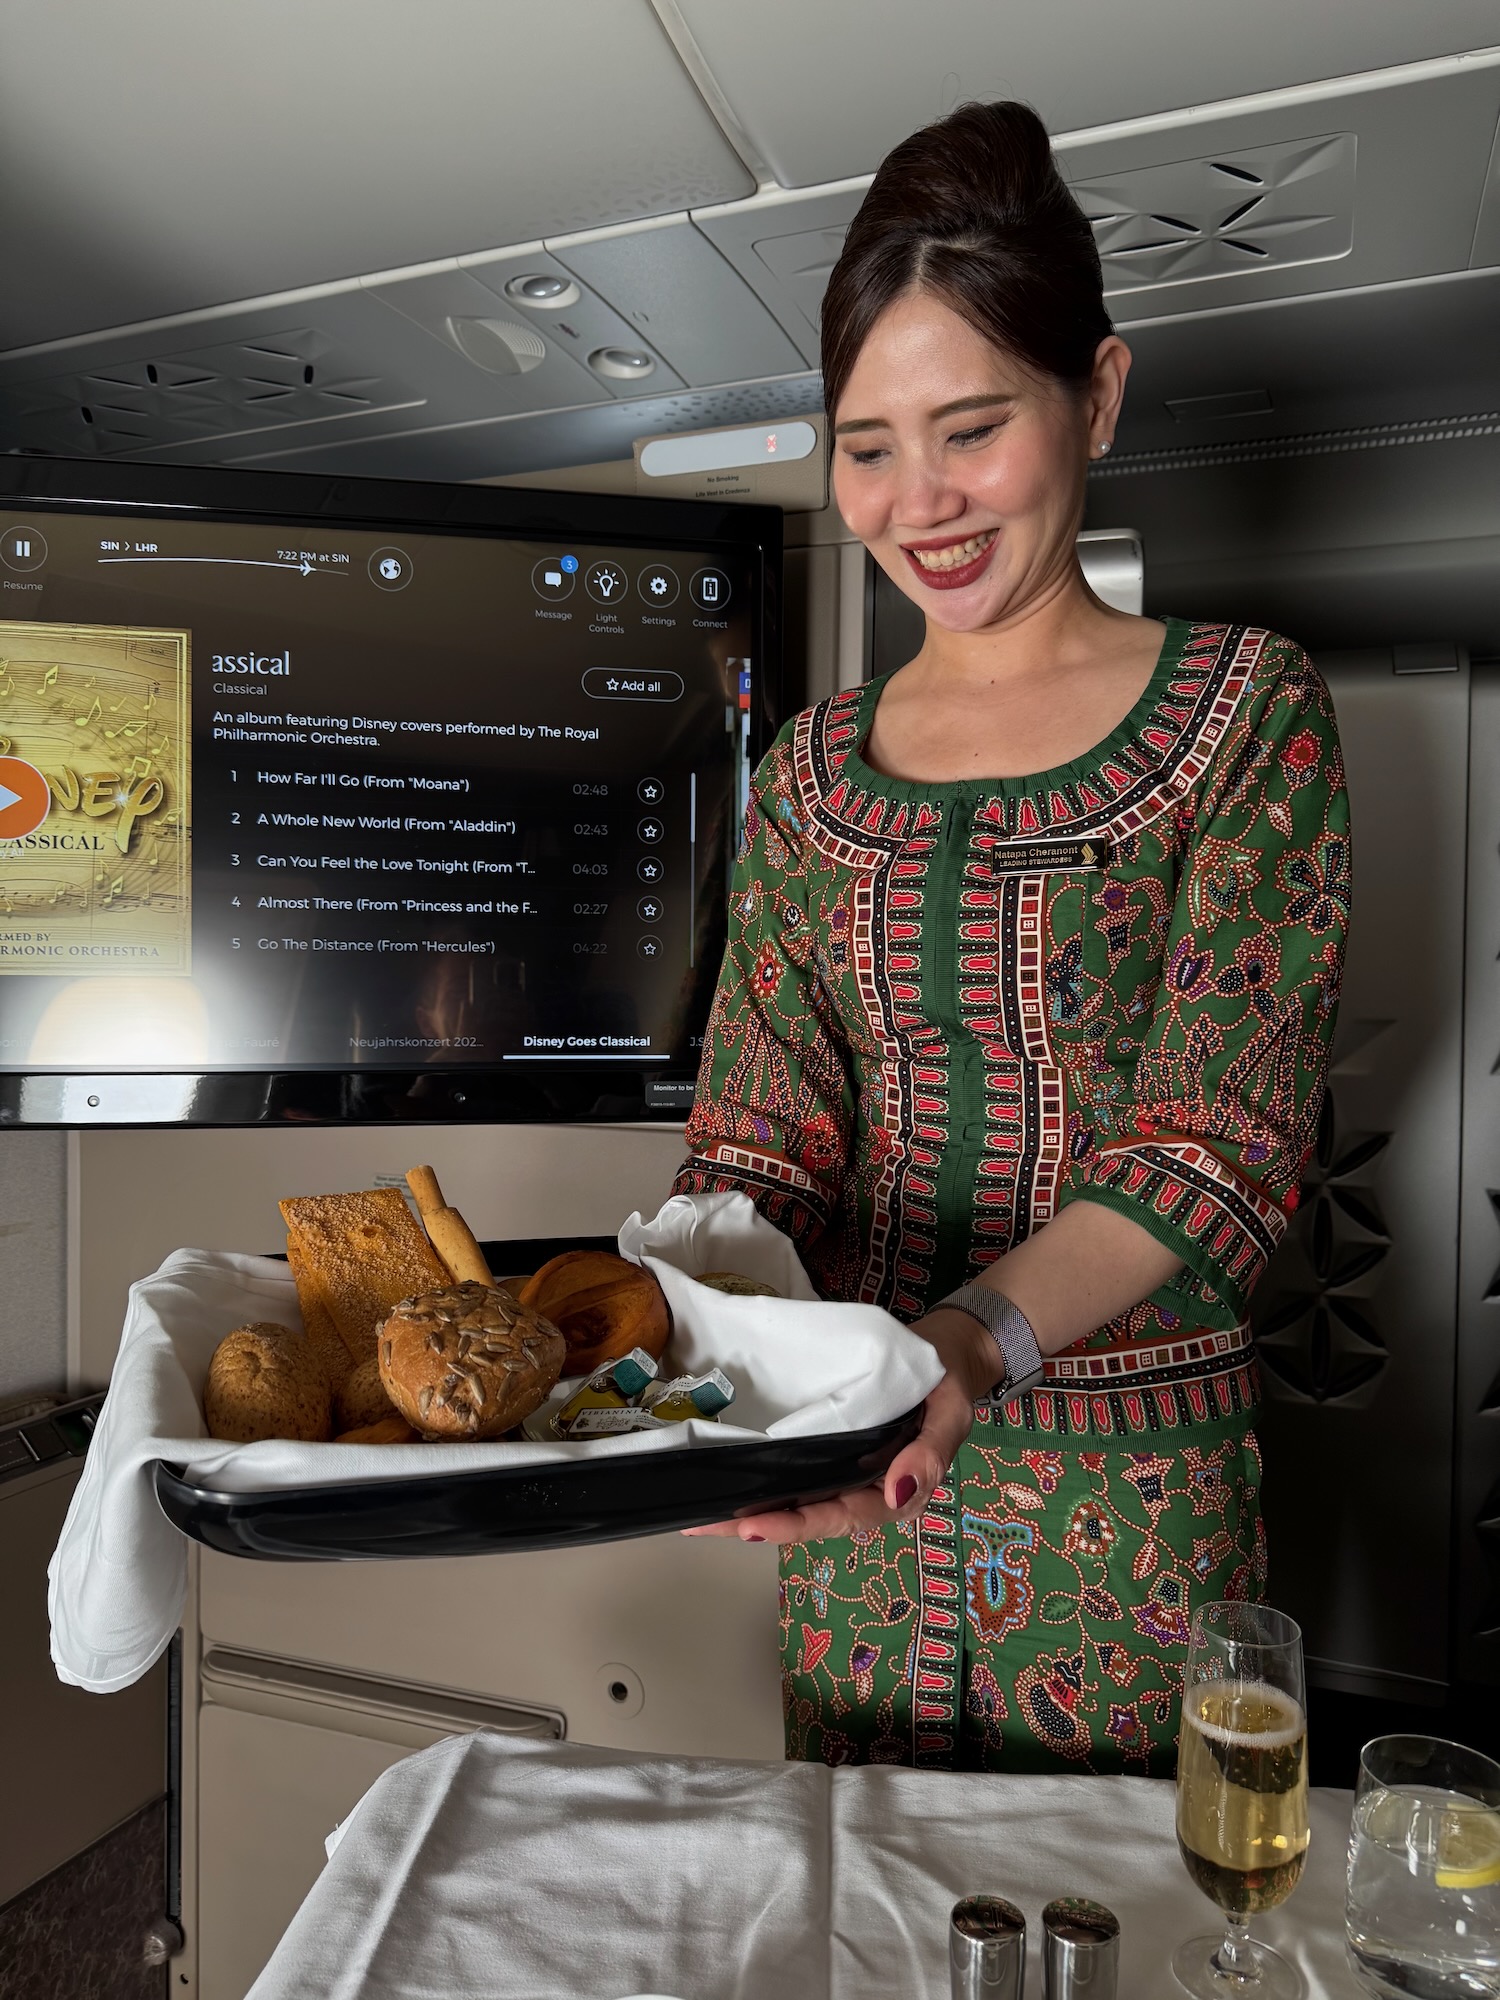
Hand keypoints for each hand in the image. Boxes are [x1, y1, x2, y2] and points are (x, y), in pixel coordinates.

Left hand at [681, 1306, 998, 1544]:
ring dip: (747, 1510)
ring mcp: (842, 1472)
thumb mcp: (952, 1413)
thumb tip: (897, 1492)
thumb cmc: (945, 1385)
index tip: (753, 1525)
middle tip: (702, 1523)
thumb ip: (931, 1454)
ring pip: (794, 1501)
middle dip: (755, 1525)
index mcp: (893, 1494)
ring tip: (696, 1515)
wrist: (942, 1354)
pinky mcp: (828, 1450)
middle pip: (807, 1518)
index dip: (796, 1524)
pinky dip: (759, 1479)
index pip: (841, 1517)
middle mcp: (862, 1491)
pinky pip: (793, 1472)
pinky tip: (721, 1480)